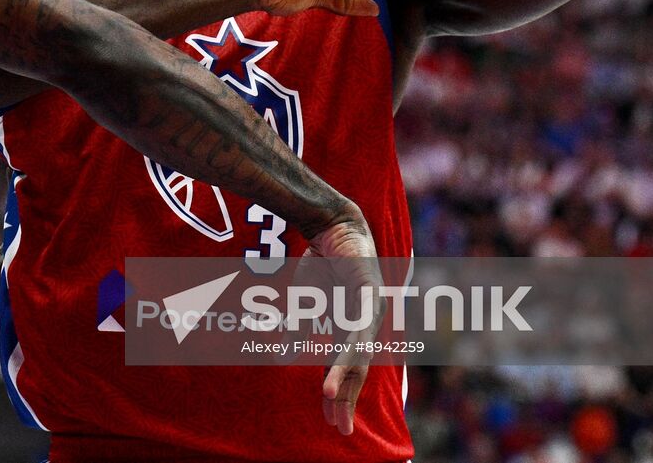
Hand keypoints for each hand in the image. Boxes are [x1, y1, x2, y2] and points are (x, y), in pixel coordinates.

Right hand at [303, 209, 384, 436]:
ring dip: (345, 377)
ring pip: (360, 352)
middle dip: (347, 398)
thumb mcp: (304, 301)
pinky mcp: (372, 295)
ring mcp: (371, 311)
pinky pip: (360, 327)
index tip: (332, 421)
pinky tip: (345, 364)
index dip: (339, 393)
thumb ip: (298, 328)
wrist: (331, 224)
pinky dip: (351, 347)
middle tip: (340, 427)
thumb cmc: (321, 261)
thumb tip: (281, 357)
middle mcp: (365, 325)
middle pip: (357, 369)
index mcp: (349, 329)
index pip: (345, 369)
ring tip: (332, 399)